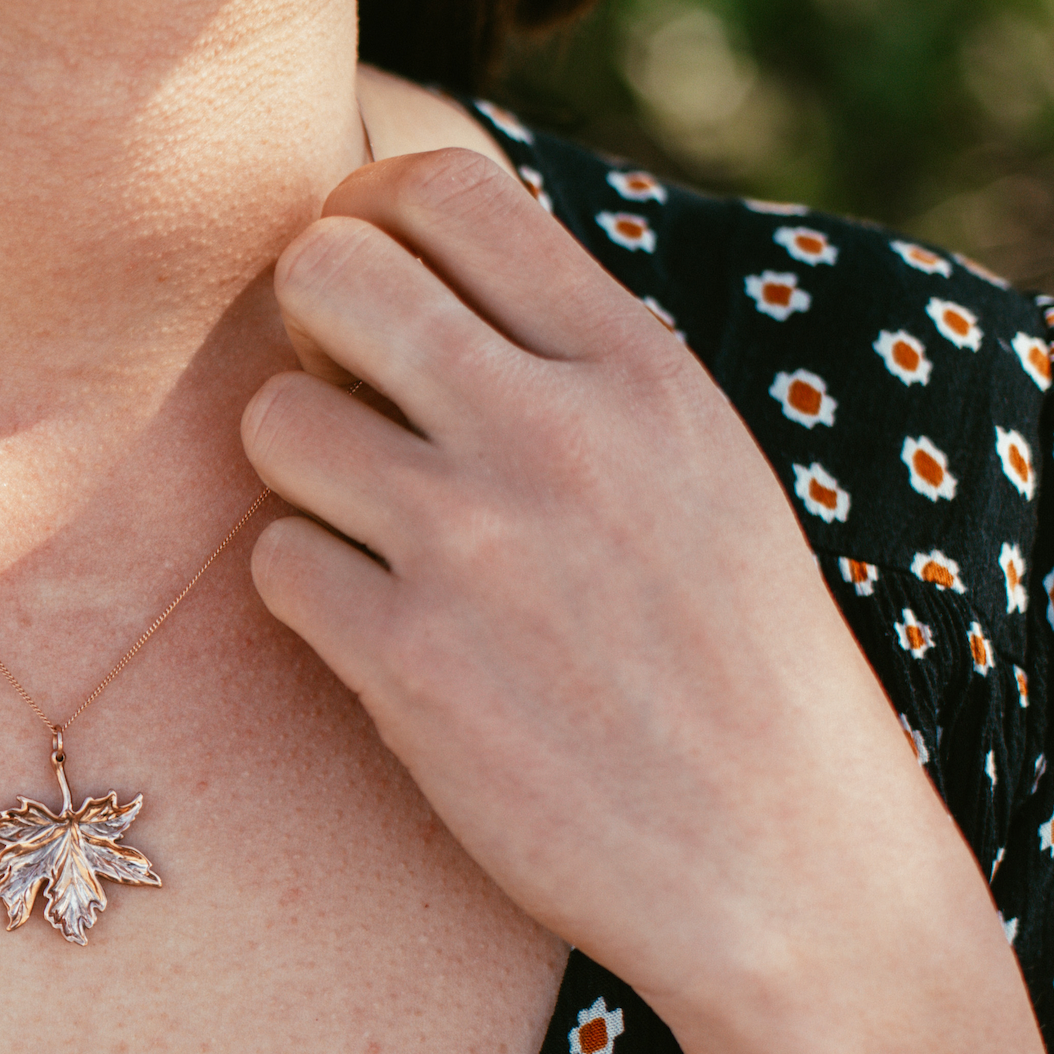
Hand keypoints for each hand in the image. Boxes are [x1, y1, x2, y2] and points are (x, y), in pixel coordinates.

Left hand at [240, 149, 990, 1034]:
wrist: (779, 863)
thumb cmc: (727, 658)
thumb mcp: (695, 463)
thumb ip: (570, 359)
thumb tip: (411, 256)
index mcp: (636, 367)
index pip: (441, 189)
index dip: (367, 219)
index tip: (376, 296)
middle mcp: (552, 433)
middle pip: (326, 270)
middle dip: (307, 327)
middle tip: (350, 401)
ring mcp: (471, 546)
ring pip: (276, 422)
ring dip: (301, 475)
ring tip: (376, 535)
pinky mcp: (406, 662)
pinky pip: (275, 561)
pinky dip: (308, 594)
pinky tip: (384, 635)